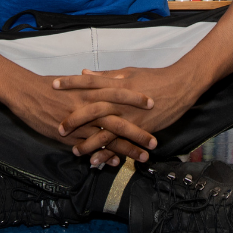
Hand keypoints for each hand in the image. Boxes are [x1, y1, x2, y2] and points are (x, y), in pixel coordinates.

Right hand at [0, 72, 156, 158]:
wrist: (27, 93)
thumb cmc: (51, 85)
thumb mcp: (76, 80)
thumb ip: (93, 82)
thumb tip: (109, 79)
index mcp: (91, 91)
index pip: (119, 93)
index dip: (136, 98)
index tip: (153, 102)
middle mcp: (88, 108)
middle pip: (119, 120)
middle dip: (139, 131)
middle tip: (155, 140)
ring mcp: (80, 124)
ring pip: (108, 138)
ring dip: (127, 148)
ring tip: (143, 156)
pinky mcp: (70, 136)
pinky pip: (91, 148)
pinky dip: (105, 155)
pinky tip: (116, 163)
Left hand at [53, 66, 206, 164]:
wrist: (180, 85)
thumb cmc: (154, 77)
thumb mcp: (128, 72)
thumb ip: (105, 76)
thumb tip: (85, 73)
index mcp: (116, 83)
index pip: (88, 82)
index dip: (70, 83)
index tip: (53, 85)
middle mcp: (120, 100)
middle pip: (92, 108)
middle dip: (74, 118)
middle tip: (59, 127)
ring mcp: (130, 115)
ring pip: (104, 129)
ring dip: (88, 141)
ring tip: (74, 150)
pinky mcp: (140, 127)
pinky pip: (121, 142)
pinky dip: (108, 151)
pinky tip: (96, 160)